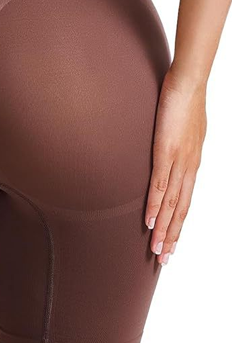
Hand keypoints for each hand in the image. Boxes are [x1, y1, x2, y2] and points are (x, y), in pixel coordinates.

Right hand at [145, 67, 206, 265]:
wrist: (189, 83)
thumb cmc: (185, 100)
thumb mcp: (183, 128)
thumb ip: (177, 144)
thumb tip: (170, 150)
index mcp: (193, 163)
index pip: (186, 201)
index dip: (178, 224)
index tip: (171, 243)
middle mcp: (189, 167)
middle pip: (181, 210)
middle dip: (172, 235)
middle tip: (164, 259)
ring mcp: (179, 161)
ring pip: (171, 204)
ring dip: (163, 228)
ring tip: (156, 249)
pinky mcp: (166, 151)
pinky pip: (160, 184)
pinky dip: (154, 205)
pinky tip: (148, 220)